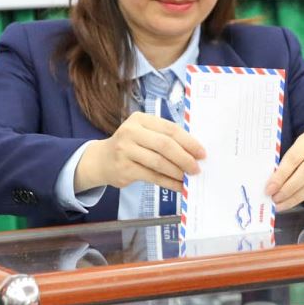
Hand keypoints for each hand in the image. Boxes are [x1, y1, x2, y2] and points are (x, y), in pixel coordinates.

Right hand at [76, 112, 204, 193]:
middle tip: (196, 168)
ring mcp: (125, 150)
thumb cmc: (130, 146)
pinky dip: (168, 182)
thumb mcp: (144, 134)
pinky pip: (152, 176)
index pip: (170, 129)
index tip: (201, 153)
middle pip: (165, 145)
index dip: (188, 141)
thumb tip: (193, 152)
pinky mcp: (124, 168)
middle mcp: (131, 132)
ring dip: (177, 172)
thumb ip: (164, 138)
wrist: (102, 160)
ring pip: (159, 162)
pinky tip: (179, 186)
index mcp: (141, 119)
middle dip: (184, 158)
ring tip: (188, 177)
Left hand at [265, 129, 303, 209]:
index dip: (282, 174)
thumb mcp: (294, 150)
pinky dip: (298, 199)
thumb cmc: (303, 154)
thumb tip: (269, 183)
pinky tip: (287, 203)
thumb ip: (283, 163)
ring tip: (279, 202)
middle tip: (274, 197)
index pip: (295, 156)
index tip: (270, 187)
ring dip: (293, 196)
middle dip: (289, 186)